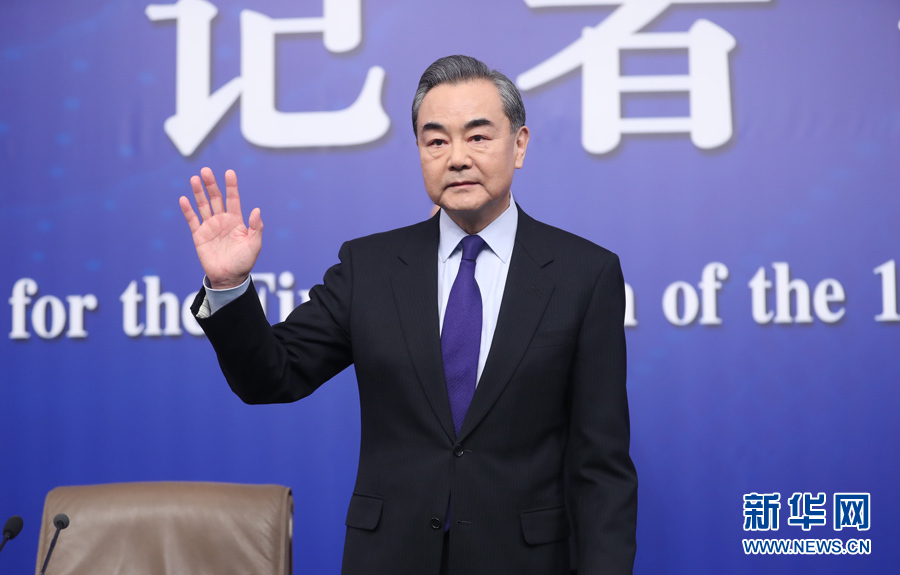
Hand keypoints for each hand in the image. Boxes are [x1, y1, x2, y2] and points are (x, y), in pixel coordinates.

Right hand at [180, 167, 262, 288]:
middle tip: (206, 171)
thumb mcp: (254, 245)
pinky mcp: (199, 235)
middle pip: (216, 198)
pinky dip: (188, 210)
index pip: (233, 199)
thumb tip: (257, 210)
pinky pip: (192, 220)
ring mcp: (210, 227)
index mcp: (236, 221)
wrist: (229, 278)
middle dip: (211, 185)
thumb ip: (256, 227)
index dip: (231, 186)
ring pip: (203, 205)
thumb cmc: (244, 262)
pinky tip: (184, 199)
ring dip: (198, 193)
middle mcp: (222, 220)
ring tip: (195, 179)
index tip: (229, 173)